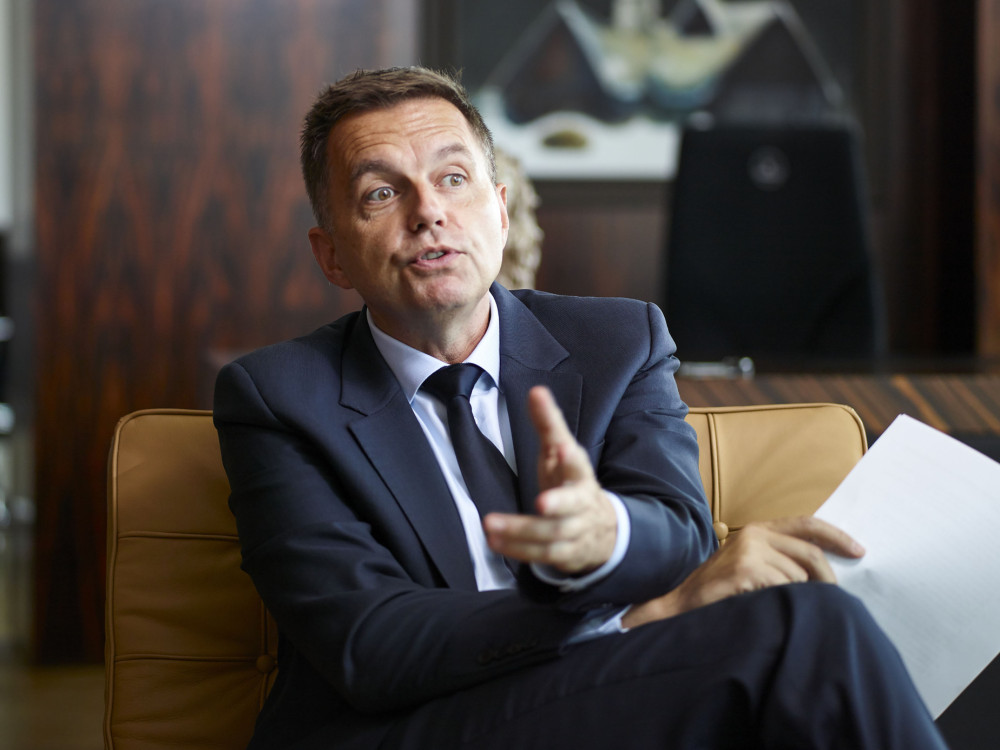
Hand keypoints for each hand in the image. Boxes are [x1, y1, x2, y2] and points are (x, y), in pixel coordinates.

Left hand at [483, 386, 616, 573]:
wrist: (603, 528)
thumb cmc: (571, 481)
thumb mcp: (561, 451)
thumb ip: (548, 423)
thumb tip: (536, 391)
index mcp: (580, 475)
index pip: (578, 465)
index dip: (571, 459)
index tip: (563, 449)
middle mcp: (581, 504)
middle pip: (572, 506)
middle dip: (558, 504)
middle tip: (541, 502)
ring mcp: (575, 531)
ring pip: (551, 534)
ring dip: (521, 530)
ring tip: (490, 524)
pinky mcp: (564, 554)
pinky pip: (541, 554)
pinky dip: (517, 549)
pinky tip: (494, 541)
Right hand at [622, 516, 863, 628]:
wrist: (682, 605)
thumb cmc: (721, 591)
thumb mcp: (753, 566)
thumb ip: (781, 558)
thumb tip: (824, 569)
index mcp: (758, 529)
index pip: (807, 524)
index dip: (836, 536)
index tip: (859, 551)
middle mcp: (754, 533)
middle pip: (810, 553)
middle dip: (826, 578)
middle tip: (832, 598)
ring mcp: (749, 550)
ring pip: (798, 576)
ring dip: (796, 596)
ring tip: (774, 605)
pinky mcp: (745, 570)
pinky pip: (784, 588)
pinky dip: (781, 602)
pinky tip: (762, 606)